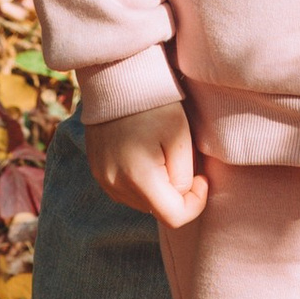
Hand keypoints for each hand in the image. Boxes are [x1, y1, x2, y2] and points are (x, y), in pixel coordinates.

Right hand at [86, 99, 207, 225]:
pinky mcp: (97, 173)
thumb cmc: (156, 105)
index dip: (195, 204)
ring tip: (160, 153)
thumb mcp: (182, 138)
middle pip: (157, 210)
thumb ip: (184, 176)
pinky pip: (127, 191)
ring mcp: (103, 180)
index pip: (174, 218)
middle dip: (176, 193)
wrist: (117, 80)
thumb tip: (181, 195)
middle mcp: (115, 184)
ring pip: (143, 203)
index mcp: (138, 177)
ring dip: (158, 188)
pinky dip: (142, 182)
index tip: (202, 178)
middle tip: (180, 159)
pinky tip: (145, 155)